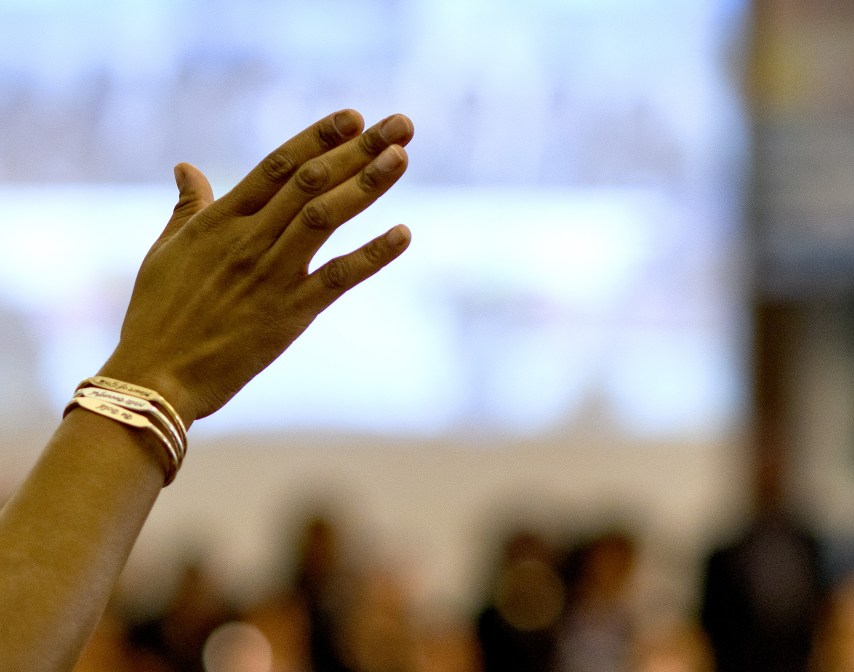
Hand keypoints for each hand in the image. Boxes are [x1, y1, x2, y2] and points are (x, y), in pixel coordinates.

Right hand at [98, 109, 413, 424]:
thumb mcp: (165, 252)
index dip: (319, 137)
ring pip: (325, 217)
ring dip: (367, 185)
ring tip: (401, 156)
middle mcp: (250, 239)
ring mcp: (272, 274)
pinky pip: (338, 278)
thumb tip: (185, 166)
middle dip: (359, 148)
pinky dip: (373, 255)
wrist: (156, 378)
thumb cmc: (155, 316)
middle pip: (311, 181)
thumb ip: (187, 208)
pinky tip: (403, 234)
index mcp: (220, 220)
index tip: (354, 116)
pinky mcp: (290, 313)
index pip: (278, 165)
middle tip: (400, 125)